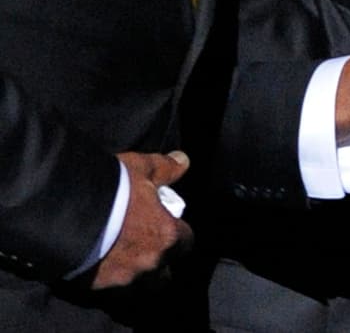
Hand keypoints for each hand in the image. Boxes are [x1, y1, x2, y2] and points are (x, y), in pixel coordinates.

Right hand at [91, 151, 191, 289]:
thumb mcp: (142, 168)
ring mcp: (122, 278)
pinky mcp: (96, 287)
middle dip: (159, 261)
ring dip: (135, 272)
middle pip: (164, 271)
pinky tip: (100, 262)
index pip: (186, 242)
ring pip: (138, 284)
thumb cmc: (112, 189)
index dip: (178, 234)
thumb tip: (183, 161)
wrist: (64, 213)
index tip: (168, 225)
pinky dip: (109, 277)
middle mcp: (148, 263)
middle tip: (145, 243)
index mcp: (166, 236)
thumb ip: (166, 168)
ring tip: (122, 256)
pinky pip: (110, 287)